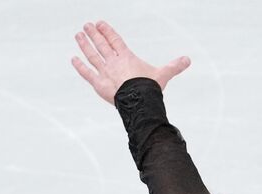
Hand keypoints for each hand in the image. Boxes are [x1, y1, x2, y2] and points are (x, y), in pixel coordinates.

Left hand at [71, 20, 190, 103]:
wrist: (139, 101)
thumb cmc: (150, 88)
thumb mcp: (163, 75)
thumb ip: (173, 66)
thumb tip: (188, 60)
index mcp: (127, 57)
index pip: (115, 40)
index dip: (107, 31)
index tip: (100, 23)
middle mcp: (113, 62)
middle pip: (101, 44)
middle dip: (93, 34)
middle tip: (86, 26)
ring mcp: (105, 72)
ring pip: (92, 55)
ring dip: (84, 44)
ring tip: (78, 35)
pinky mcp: (99, 84)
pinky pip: (87, 73)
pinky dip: (80, 66)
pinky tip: (73, 59)